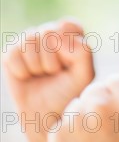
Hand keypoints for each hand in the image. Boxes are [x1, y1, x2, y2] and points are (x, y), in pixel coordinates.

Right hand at [2, 18, 94, 141]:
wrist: (44, 115)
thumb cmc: (67, 92)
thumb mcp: (85, 74)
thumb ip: (82, 51)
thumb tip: (57, 36)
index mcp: (71, 34)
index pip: (68, 26)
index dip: (67, 48)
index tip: (68, 65)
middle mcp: (50, 33)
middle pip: (48, 33)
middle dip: (51, 60)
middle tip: (53, 73)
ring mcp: (30, 40)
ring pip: (29, 40)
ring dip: (36, 66)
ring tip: (40, 75)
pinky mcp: (11, 52)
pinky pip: (13, 53)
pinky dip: (21, 71)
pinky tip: (27, 77)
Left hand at [45, 74, 118, 141]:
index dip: (118, 93)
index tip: (118, 105)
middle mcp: (103, 105)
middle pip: (96, 89)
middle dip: (99, 103)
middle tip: (104, 127)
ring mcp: (78, 118)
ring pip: (77, 104)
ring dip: (83, 117)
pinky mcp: (58, 133)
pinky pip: (63, 122)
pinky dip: (68, 133)